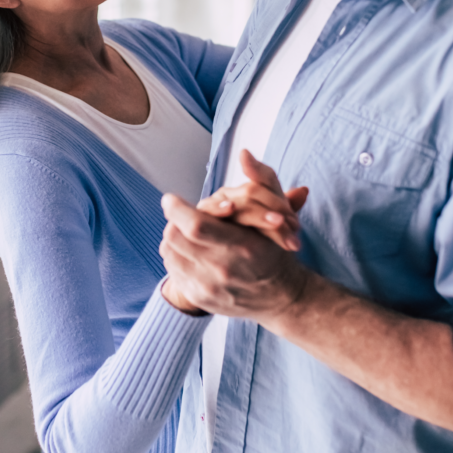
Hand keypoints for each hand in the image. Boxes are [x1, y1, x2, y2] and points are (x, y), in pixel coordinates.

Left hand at [159, 156, 309, 320]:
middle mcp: (223, 270)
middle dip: (174, 219)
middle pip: (175, 237)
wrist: (281, 297)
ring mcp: (208, 287)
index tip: (171, 198)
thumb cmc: (277, 250)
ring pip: (170, 252)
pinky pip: (172, 270)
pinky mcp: (198, 299)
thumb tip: (245, 153)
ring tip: (183, 228)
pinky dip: (176, 254)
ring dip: (173, 235)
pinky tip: (187, 248)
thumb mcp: (278, 213)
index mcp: (243, 247)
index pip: (195, 226)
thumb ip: (262, 181)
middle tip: (176, 210)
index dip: (177, 208)